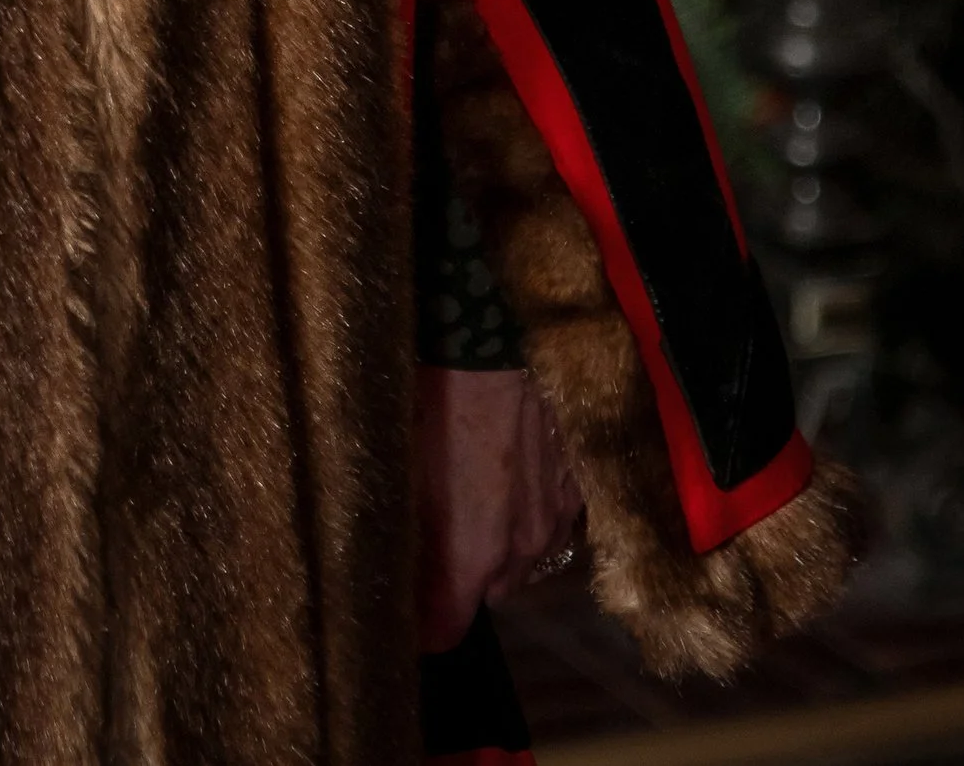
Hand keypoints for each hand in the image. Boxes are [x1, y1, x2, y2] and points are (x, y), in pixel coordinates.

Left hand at [417, 362, 583, 652]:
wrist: (496, 333)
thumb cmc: (434, 393)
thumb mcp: (398, 463)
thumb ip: (401, 530)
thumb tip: (388, 565)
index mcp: (473, 553)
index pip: (445, 630)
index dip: (420, 626)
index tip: (400, 611)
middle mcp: (521, 548)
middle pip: (487, 593)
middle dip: (459, 575)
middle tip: (430, 534)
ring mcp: (556, 516)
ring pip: (521, 558)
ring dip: (496, 543)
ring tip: (468, 496)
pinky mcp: (576, 483)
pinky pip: (549, 521)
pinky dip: (525, 511)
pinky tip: (502, 472)